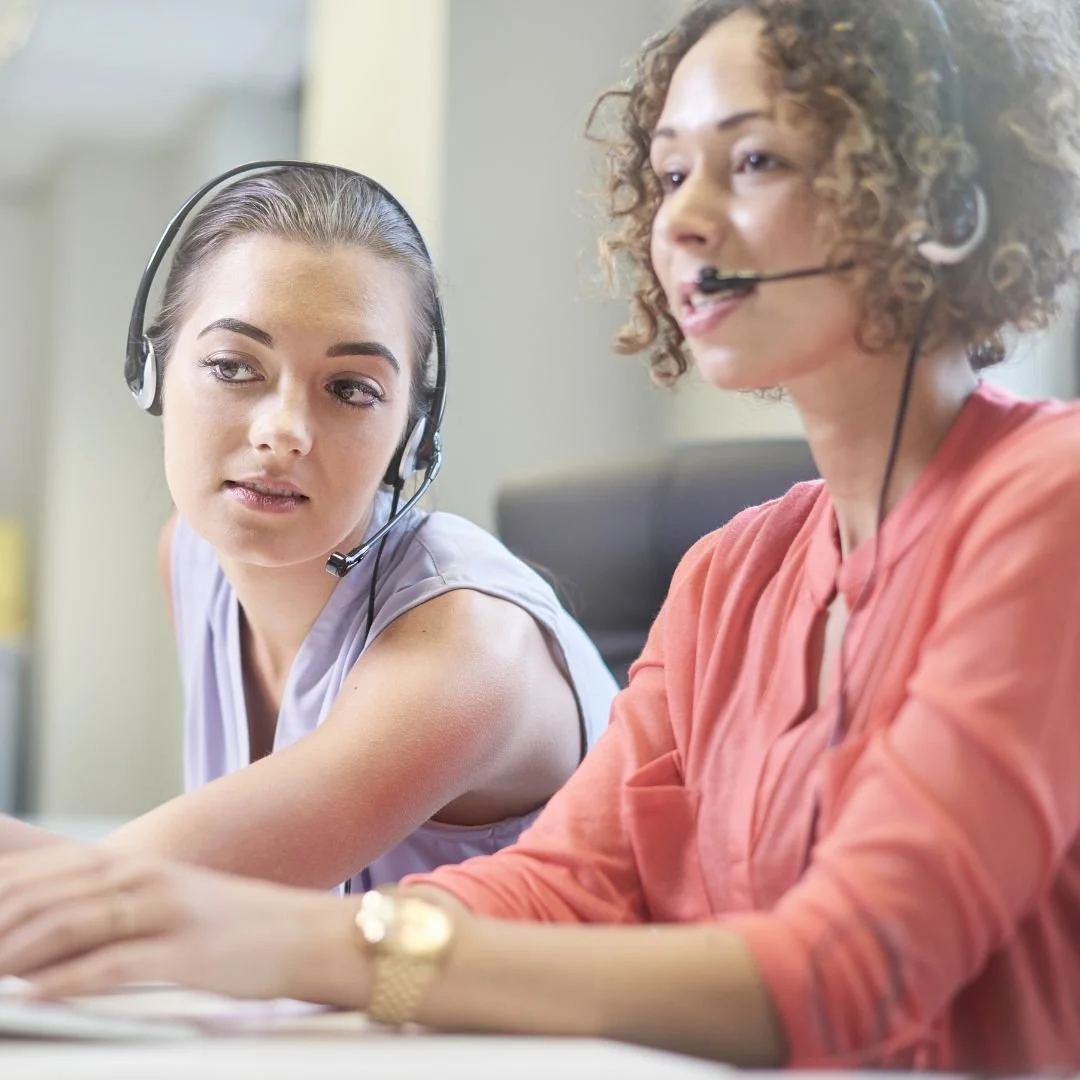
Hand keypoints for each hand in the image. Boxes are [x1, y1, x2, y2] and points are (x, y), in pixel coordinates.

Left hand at [0, 845, 367, 1004]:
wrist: (309, 934)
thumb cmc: (236, 929)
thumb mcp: (169, 906)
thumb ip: (110, 912)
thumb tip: (46, 939)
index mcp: (135, 866)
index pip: (42, 875)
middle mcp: (146, 879)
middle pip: (46, 897)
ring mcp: (168, 911)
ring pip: (71, 924)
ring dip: (16, 953)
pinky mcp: (188, 951)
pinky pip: (114, 964)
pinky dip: (66, 981)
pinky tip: (33, 996)